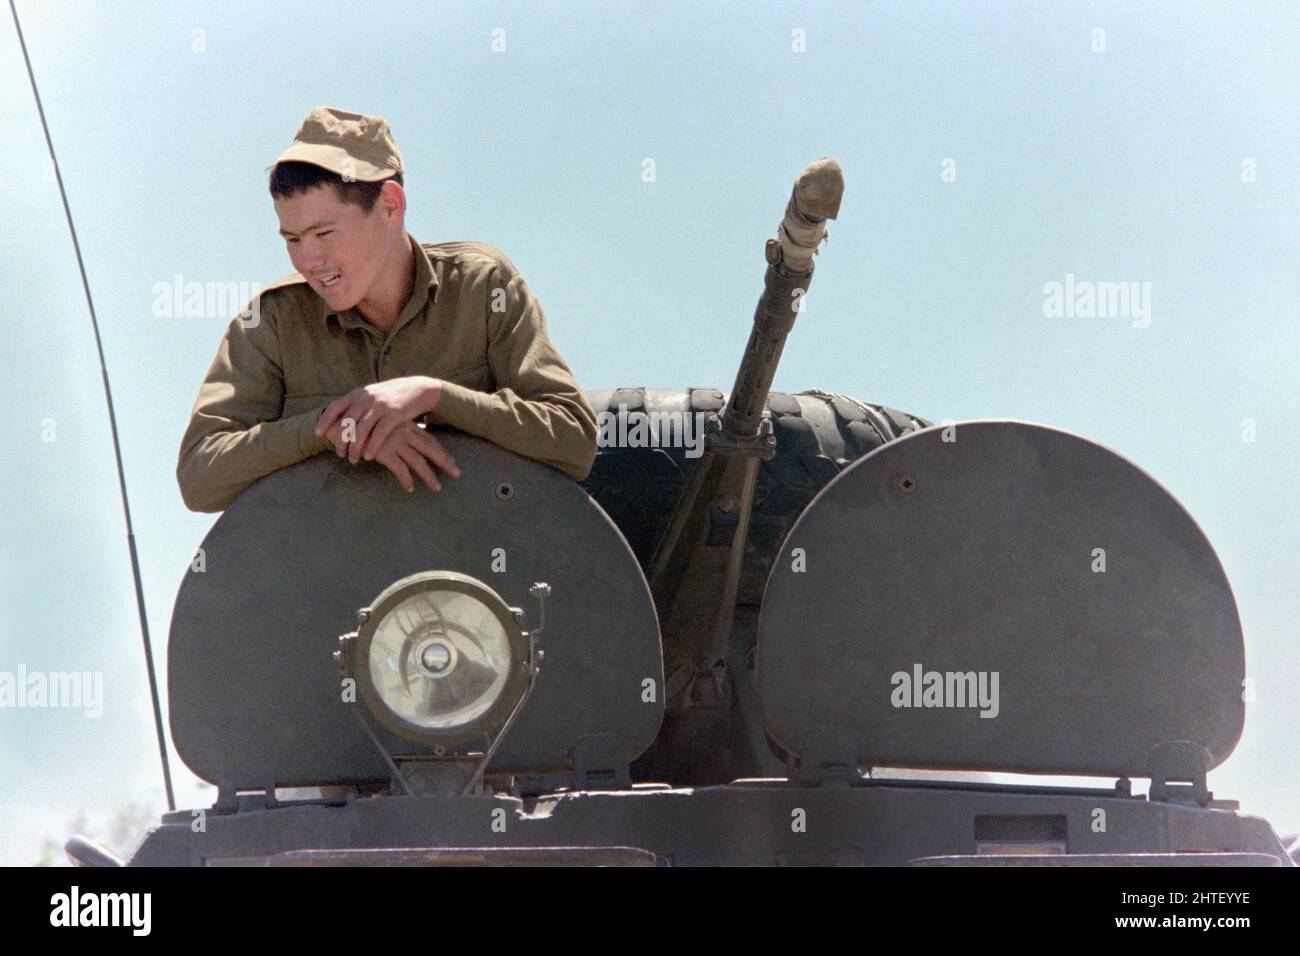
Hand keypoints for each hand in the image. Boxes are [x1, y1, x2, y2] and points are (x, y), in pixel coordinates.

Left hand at [315, 376, 443, 463]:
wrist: (419, 389)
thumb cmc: (394, 396)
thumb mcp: (374, 395)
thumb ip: (358, 404)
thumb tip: (342, 419)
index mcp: (359, 393)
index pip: (335, 406)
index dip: (324, 421)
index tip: (318, 434)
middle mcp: (367, 398)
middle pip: (346, 423)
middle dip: (341, 441)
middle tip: (340, 454)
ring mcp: (380, 405)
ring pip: (361, 430)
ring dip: (355, 448)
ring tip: (353, 459)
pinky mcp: (394, 414)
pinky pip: (379, 433)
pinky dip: (372, 447)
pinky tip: (369, 456)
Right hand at [367, 421, 460, 492]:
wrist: (341, 422)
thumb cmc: (364, 426)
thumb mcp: (384, 426)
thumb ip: (398, 433)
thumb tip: (410, 443)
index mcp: (406, 425)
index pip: (430, 440)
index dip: (442, 452)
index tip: (452, 462)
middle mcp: (404, 432)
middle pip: (430, 450)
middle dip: (445, 463)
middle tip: (457, 474)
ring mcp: (395, 441)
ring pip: (418, 462)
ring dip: (429, 476)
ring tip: (436, 488)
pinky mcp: (383, 451)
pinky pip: (400, 469)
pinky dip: (406, 480)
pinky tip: (410, 488)